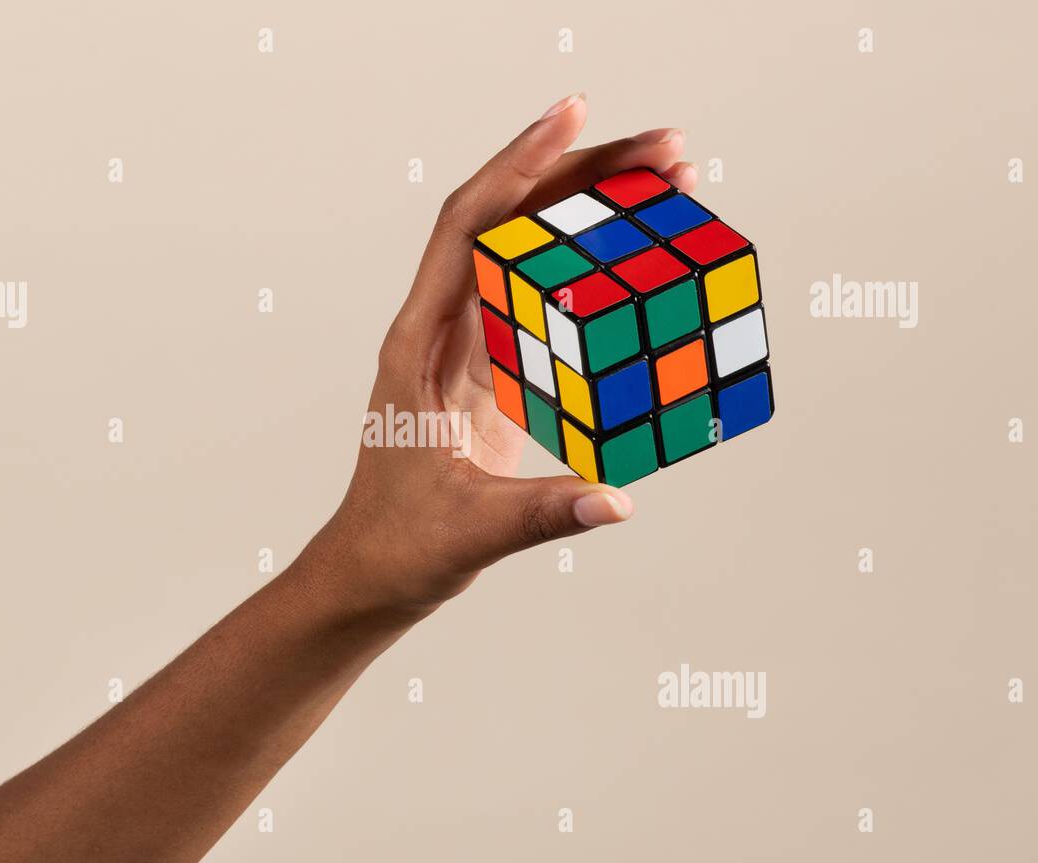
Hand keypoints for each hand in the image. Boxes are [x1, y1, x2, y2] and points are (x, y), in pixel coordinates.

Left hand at [314, 94, 697, 612]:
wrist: (372, 570)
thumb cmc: (398, 545)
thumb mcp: (469, 531)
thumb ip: (541, 515)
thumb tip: (615, 502)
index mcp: (419, 347)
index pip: (467, 231)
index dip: (517, 167)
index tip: (572, 116)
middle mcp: (440, 331)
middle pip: (507, 223)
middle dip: (581, 175)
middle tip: (665, 151)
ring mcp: (466, 348)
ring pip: (528, 254)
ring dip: (591, 214)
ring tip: (665, 187)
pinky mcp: (491, 373)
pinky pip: (542, 300)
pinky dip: (590, 271)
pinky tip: (637, 260)